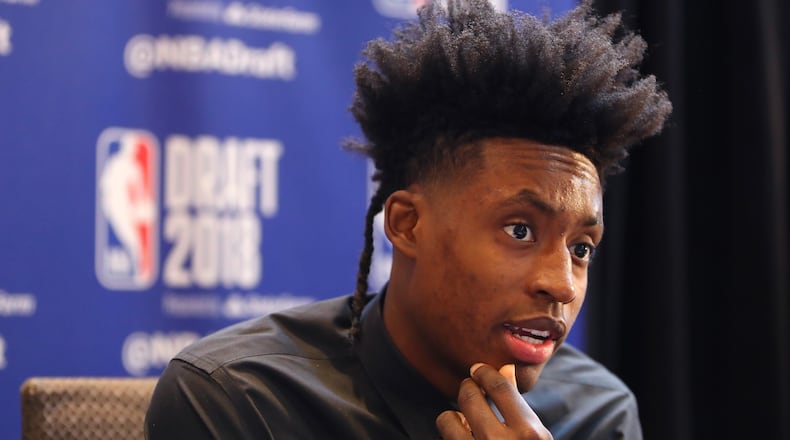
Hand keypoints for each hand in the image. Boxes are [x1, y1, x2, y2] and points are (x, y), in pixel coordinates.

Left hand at [436, 363, 552, 438]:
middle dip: (467, 389)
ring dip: (451, 417)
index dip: (484, 373)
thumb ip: (517, 404)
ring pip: (447, 419)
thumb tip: (503, 367)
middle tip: (470, 391)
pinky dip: (449, 437)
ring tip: (463, 423)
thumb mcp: (534, 439)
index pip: (499, 387)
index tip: (478, 370)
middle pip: (469, 397)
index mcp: (529, 435)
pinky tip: (461, 439)